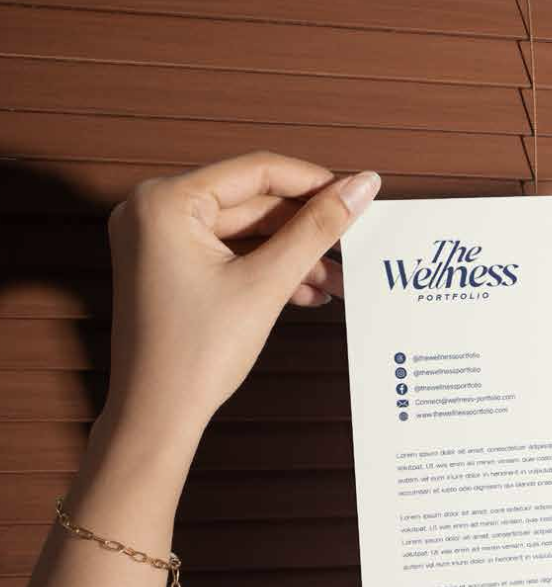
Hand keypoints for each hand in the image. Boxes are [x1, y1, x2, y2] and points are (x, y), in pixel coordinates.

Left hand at [102, 151, 379, 445]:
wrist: (158, 415)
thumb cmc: (194, 354)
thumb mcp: (267, 283)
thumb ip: (317, 228)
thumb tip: (362, 186)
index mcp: (165, 201)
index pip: (256, 171)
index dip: (314, 181)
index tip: (358, 192)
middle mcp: (155, 211)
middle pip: (252, 202)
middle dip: (306, 229)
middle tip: (354, 240)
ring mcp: (160, 241)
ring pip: (246, 233)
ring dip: (293, 254)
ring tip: (337, 279)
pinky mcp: (171, 269)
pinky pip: (231, 255)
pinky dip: (268, 270)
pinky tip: (307, 291)